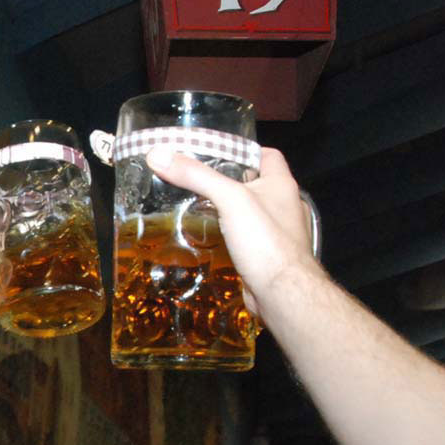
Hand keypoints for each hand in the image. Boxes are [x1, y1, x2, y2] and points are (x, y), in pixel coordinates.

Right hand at [145, 147, 319, 315]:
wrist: (283, 294)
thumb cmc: (264, 240)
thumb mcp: (229, 199)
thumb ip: (196, 176)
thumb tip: (158, 154)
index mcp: (282, 184)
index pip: (267, 155)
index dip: (243, 150)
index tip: (216, 153)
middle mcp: (286, 206)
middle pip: (256, 184)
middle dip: (230, 182)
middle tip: (199, 181)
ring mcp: (281, 234)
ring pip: (252, 214)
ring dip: (231, 211)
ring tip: (200, 208)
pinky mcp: (270, 258)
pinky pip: (250, 239)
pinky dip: (233, 236)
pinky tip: (212, 239)